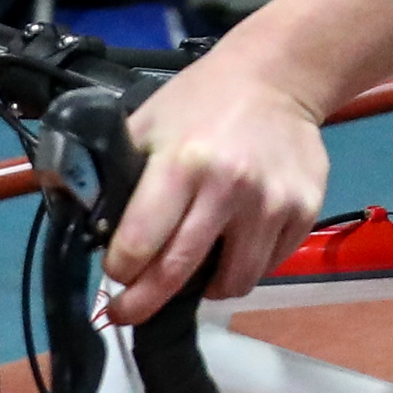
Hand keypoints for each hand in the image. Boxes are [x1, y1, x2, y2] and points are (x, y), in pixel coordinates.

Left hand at [107, 44, 331, 318]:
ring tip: (194, 270)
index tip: (115, 276)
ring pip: (232, 283)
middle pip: (178, 274)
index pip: (140, 245)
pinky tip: (233, 243)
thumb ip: (117, 175)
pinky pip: (267, 265)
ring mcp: (272, 205)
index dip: (120, 271)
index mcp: (182, 164)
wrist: (277, 78)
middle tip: (127, 314)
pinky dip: (244, 266)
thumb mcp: (146, 124)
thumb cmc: (201, 101)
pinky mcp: (303, 212)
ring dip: (205, 288)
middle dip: (144, 303)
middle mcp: (229, 189)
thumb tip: (89, 229)